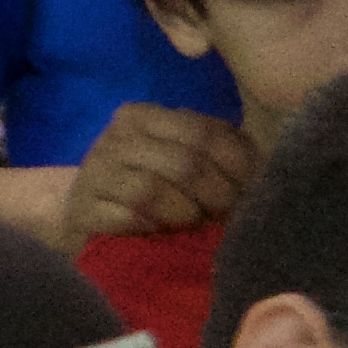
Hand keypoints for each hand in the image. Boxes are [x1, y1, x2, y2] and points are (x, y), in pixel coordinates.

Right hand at [56, 102, 258, 249]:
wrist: (90, 214)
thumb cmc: (153, 188)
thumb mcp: (186, 160)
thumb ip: (222, 153)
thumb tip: (264, 168)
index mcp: (145, 115)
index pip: (206, 132)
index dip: (239, 166)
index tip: (253, 191)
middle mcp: (117, 135)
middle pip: (186, 164)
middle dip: (217, 197)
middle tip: (226, 216)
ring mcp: (95, 169)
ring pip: (155, 190)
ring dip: (186, 215)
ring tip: (193, 224)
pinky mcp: (83, 206)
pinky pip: (129, 217)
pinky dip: (154, 228)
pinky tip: (161, 232)